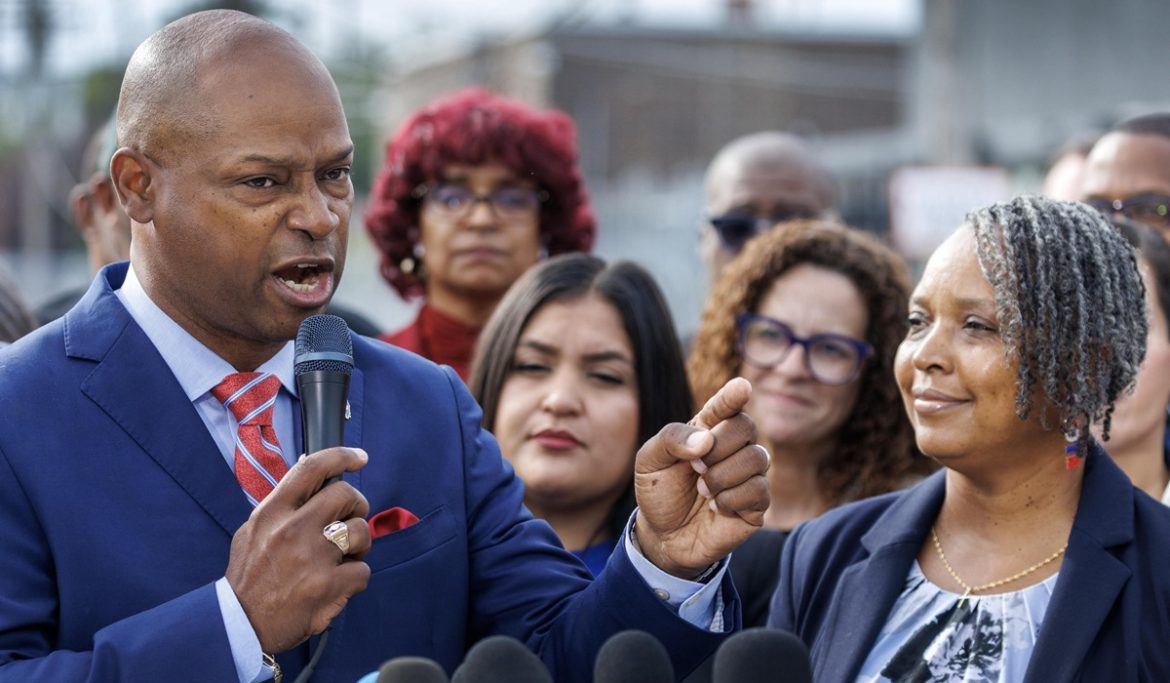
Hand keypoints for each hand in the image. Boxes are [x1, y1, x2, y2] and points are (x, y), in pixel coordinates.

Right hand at [225, 447, 371, 652]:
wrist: (240, 624)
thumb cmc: (251, 575)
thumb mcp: (253, 530)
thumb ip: (283, 503)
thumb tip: (313, 471)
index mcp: (272, 513)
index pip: (310, 469)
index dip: (341, 456)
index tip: (359, 457)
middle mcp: (292, 530)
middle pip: (345, 495)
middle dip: (356, 505)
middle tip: (350, 520)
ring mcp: (312, 558)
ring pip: (360, 532)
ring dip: (359, 545)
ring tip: (343, 557)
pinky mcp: (328, 586)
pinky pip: (362, 570)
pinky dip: (355, 577)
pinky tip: (337, 584)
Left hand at [633, 378, 768, 577]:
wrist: (663, 536)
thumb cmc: (659, 492)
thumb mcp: (649, 461)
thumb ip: (671, 440)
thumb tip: (705, 440)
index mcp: (707, 429)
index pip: (726, 405)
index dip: (734, 395)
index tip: (742, 387)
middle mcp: (733, 447)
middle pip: (746, 426)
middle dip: (718, 447)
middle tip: (696, 467)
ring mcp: (748, 474)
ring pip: (757, 458)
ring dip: (721, 476)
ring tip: (702, 491)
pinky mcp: (757, 503)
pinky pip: (759, 490)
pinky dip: (731, 499)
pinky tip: (716, 507)